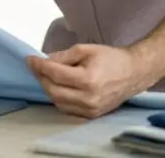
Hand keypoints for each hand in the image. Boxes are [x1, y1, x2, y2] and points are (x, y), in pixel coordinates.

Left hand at [26, 44, 152, 118]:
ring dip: (48, 88)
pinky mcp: (91, 115)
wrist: (133, 73)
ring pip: (58, 102)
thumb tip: (44, 60)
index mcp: (88, 79)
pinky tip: (58, 86)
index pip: (55, 74)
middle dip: (41, 77)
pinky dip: (58, 97)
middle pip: (53, 90)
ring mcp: (90, 109)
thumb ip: (63, 56)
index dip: (39, 66)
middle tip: (37, 66)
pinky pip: (67, 108)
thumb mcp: (86, 49)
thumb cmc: (111, 58)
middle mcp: (88, 98)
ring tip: (47, 75)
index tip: (30, 59)